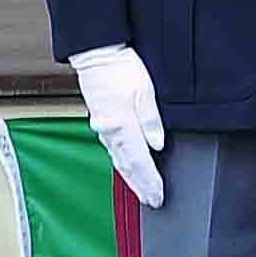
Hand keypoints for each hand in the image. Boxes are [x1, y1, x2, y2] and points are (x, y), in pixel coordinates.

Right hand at [70, 43, 168, 202]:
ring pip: (119, 160)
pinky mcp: (101, 122)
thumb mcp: (144, 90)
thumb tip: (158, 144)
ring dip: (131, 178)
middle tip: (153, 201)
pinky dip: (122, 164)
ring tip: (141, 192)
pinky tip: (127, 168)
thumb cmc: (119, 67)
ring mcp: (103, 128)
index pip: (140, 161)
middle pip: (127, 166)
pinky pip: (113, 150)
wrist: (96, 54)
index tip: (159, 196)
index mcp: (122, 125)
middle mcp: (109, 131)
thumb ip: (151, 119)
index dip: (150, 181)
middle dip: (141, 186)